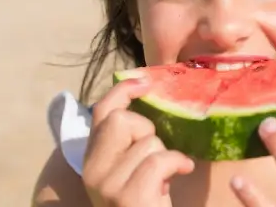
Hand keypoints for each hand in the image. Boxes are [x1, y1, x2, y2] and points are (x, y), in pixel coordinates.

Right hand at [82, 78, 194, 206]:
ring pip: (147, 141)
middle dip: (147, 130)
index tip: (145, 80)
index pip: (100, 111)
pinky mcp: (127, 197)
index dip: (122, 90)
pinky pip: (159, 160)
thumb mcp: (132, 168)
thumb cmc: (148, 201)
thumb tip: (148, 100)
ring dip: (166, 154)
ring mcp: (107, 185)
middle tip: (157, 152)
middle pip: (120, 120)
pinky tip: (183, 172)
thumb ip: (130, 142)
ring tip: (166, 176)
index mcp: (92, 159)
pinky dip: (177, 163)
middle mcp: (93, 171)